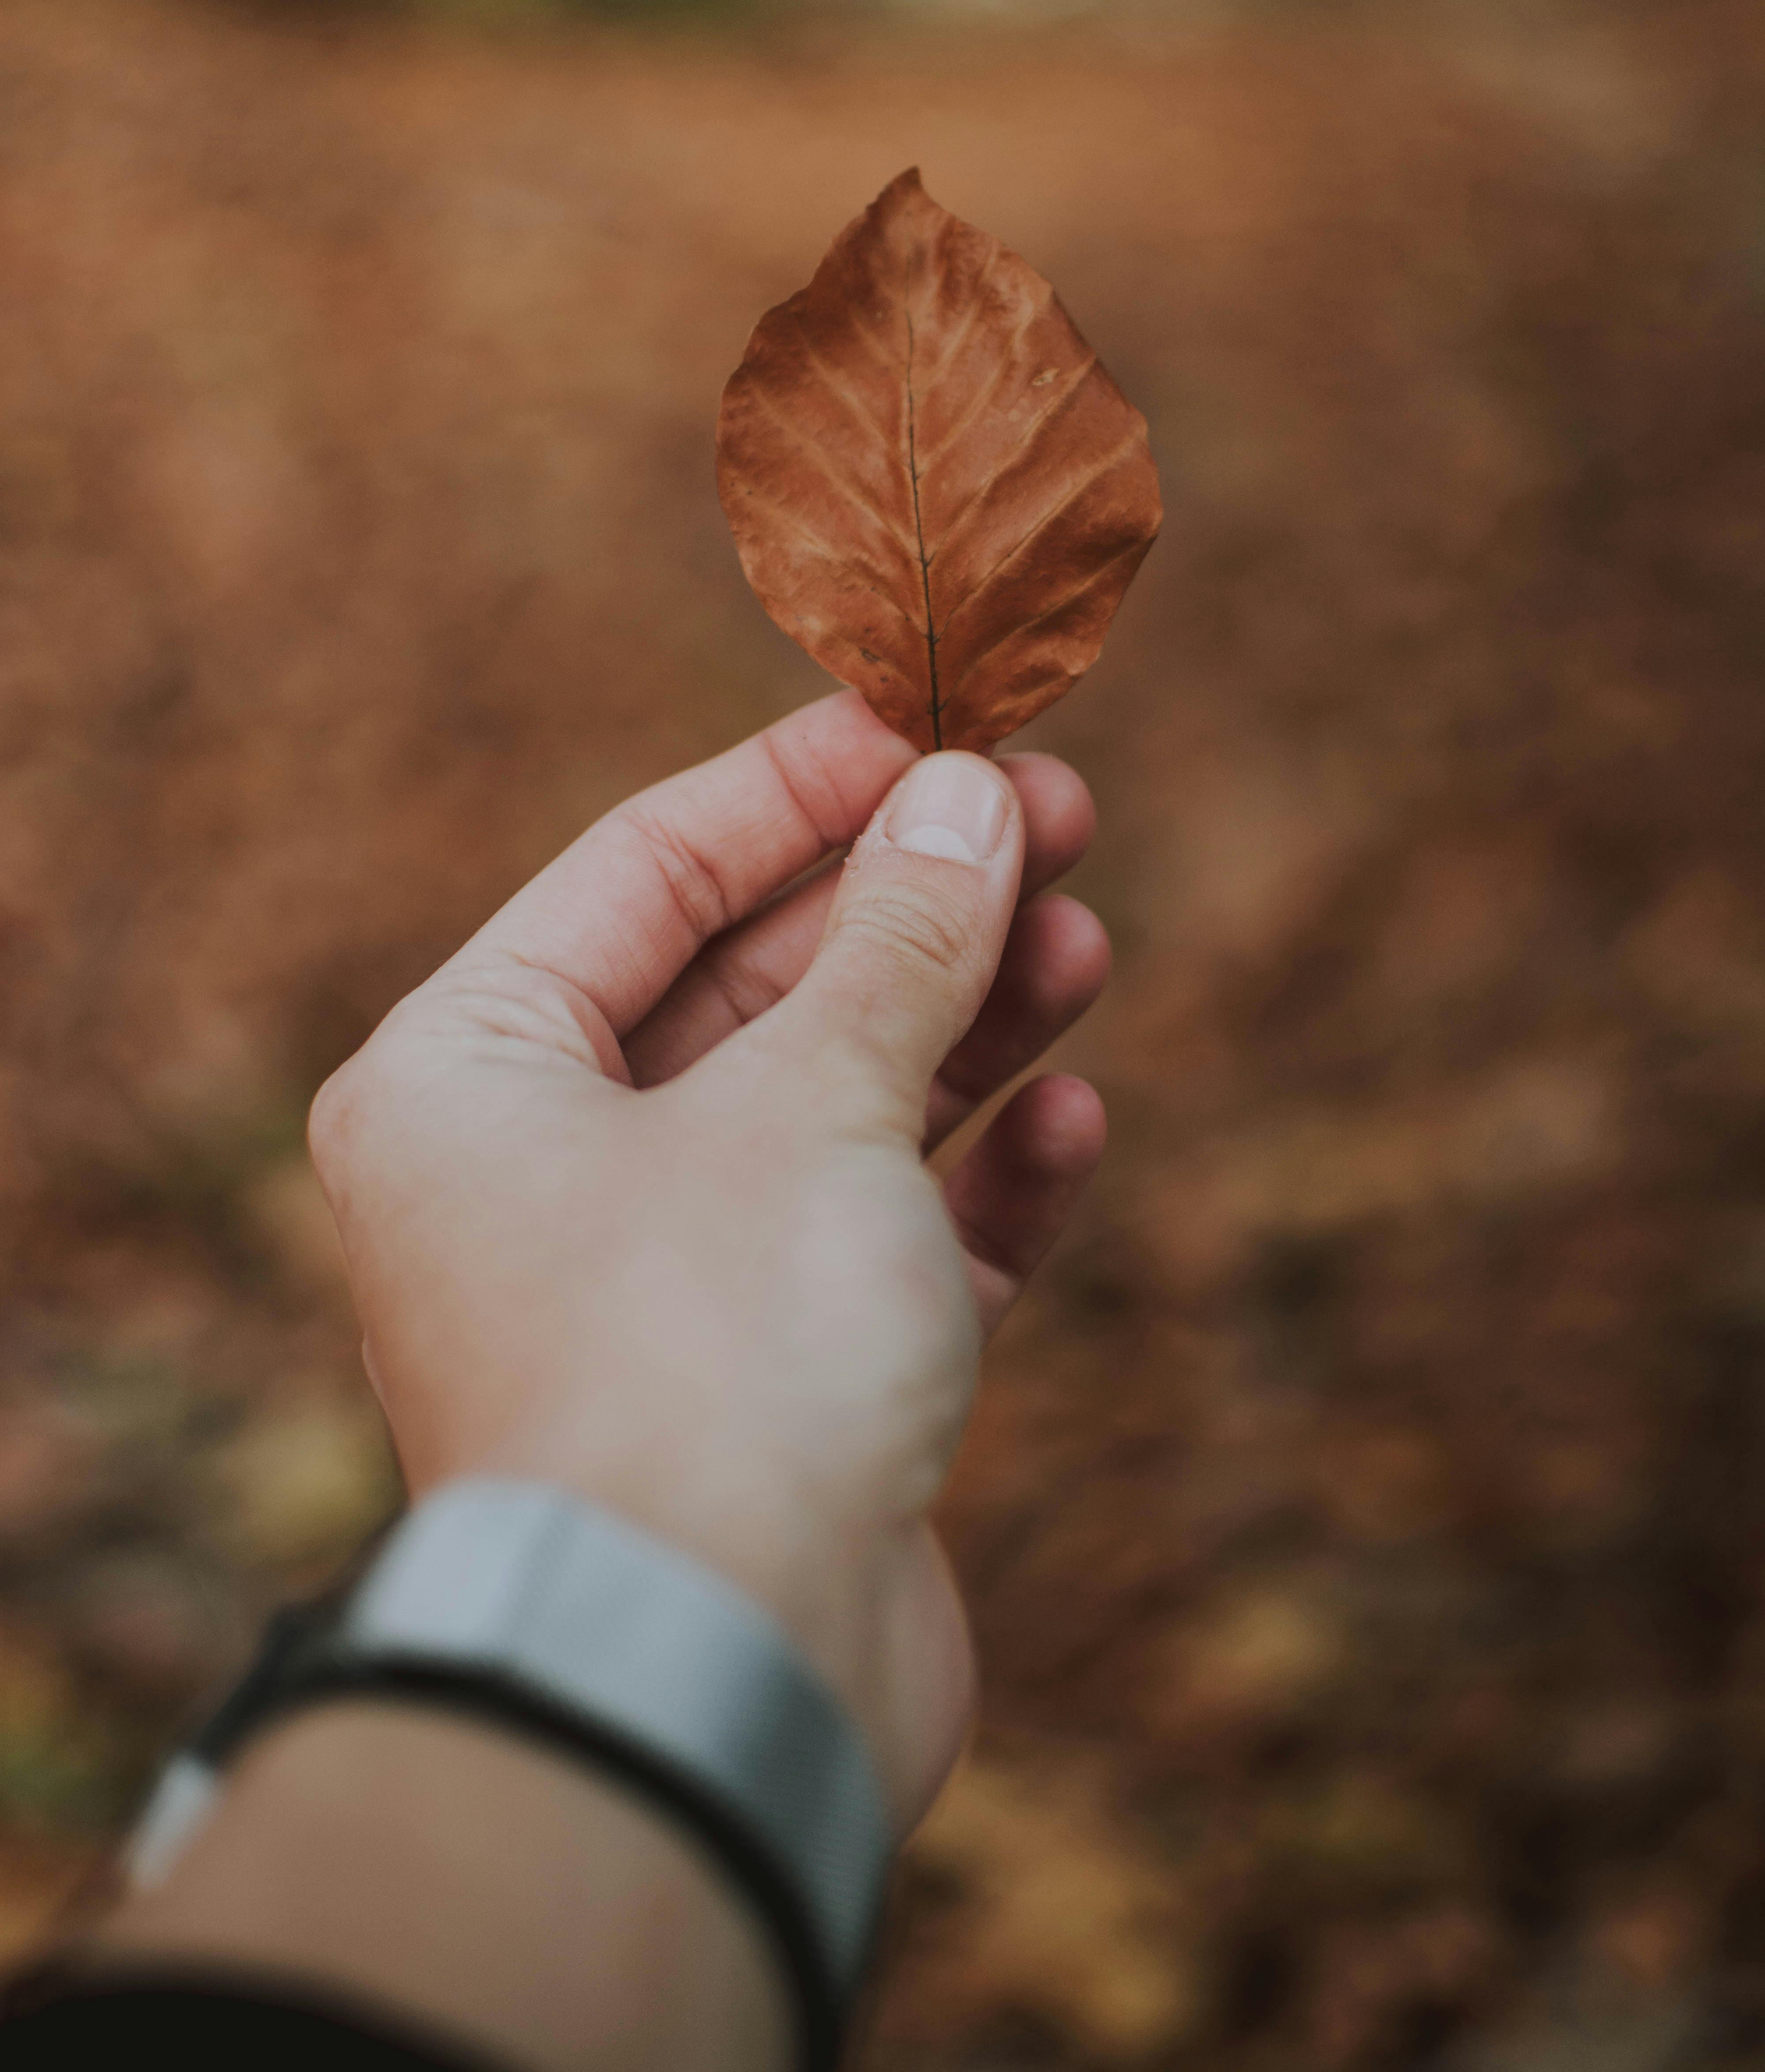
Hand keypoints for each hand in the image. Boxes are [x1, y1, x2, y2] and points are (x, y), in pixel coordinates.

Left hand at [309, 689, 1108, 1826]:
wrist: (712, 1690)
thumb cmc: (712, 1359)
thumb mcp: (814, 1100)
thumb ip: (899, 940)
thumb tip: (971, 798)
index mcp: (469, 1079)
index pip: (646, 869)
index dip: (803, 784)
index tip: (940, 721)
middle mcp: (543, 1176)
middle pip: (751, 983)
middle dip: (909, 902)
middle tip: (1060, 818)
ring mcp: (662, 1289)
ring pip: (832, 1106)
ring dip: (963, 1023)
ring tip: (1082, 940)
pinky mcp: (776, 1393)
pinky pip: (885, 1242)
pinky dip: (978, 1179)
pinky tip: (1073, 1118)